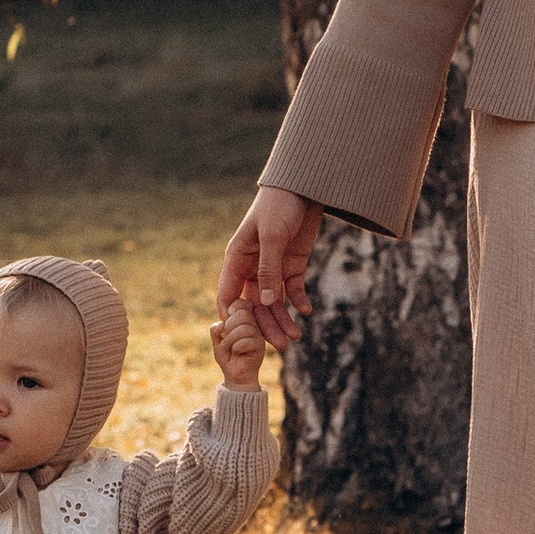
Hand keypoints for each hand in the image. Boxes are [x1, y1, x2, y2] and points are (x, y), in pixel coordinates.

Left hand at [210, 299, 268, 385]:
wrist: (236, 377)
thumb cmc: (227, 357)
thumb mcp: (217, 341)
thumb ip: (216, 330)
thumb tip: (221, 324)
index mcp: (244, 319)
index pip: (241, 303)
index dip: (232, 309)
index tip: (225, 323)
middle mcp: (253, 324)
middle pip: (243, 313)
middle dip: (229, 326)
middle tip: (226, 337)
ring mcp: (258, 335)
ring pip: (244, 328)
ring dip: (230, 339)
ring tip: (230, 347)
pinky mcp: (260, 346)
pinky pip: (246, 340)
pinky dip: (236, 347)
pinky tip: (237, 353)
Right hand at [218, 184, 323, 353]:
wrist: (304, 187)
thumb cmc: (279, 205)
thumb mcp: (273, 236)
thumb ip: (269, 269)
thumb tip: (266, 302)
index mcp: (237, 259)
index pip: (228, 295)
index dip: (234, 318)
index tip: (243, 339)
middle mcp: (252, 267)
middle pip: (255, 305)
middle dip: (266, 326)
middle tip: (281, 346)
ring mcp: (273, 267)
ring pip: (275, 301)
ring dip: (284, 319)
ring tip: (296, 338)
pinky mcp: (292, 265)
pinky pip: (294, 289)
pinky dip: (299, 301)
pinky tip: (306, 311)